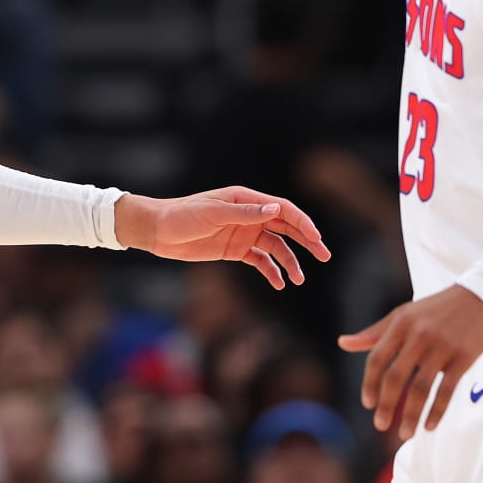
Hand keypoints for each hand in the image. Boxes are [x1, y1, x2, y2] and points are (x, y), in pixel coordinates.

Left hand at [115, 187, 329, 289]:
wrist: (158, 231)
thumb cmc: (182, 216)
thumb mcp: (212, 213)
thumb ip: (244, 213)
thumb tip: (275, 210)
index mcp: (245, 199)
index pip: (282, 209)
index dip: (302, 222)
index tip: (317, 238)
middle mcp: (248, 215)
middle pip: (285, 227)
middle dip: (306, 240)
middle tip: (324, 255)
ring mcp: (242, 233)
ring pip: (275, 246)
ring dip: (289, 261)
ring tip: (299, 279)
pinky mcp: (234, 250)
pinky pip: (259, 260)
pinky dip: (271, 271)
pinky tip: (279, 283)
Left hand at [337, 286, 482, 439]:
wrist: (477, 297)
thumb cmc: (433, 309)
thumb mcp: (402, 315)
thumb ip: (374, 333)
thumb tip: (342, 343)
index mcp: (400, 324)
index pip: (377, 358)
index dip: (370, 383)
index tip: (367, 404)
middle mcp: (419, 335)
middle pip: (396, 376)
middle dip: (387, 405)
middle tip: (380, 426)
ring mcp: (442, 346)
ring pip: (421, 387)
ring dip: (411, 415)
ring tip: (405, 434)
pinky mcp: (464, 357)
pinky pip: (447, 390)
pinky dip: (437, 411)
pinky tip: (429, 426)